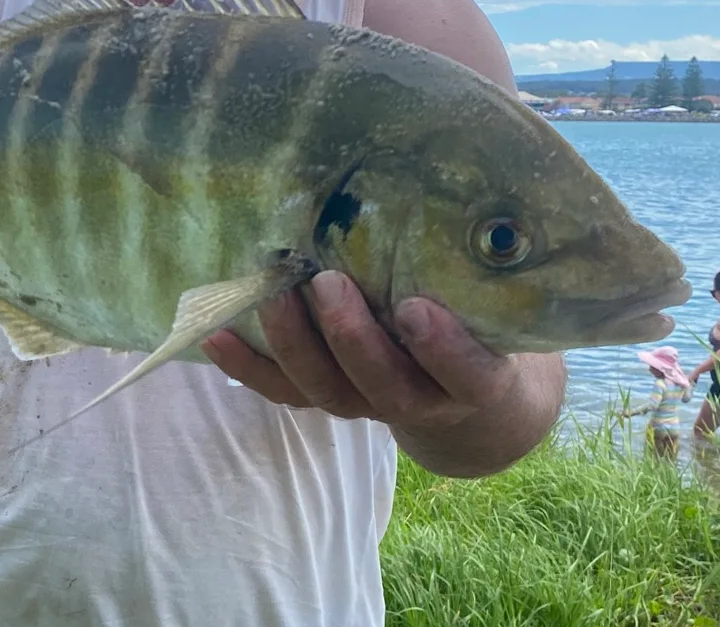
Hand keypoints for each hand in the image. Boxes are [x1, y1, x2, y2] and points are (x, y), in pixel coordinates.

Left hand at [201, 271, 518, 431]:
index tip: (414, 307)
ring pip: (327, 390)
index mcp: (476, 379)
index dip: (441, 348)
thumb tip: (503, 128)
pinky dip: (248, 367)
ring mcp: (368, 405)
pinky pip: (284, 392)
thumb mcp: (496, 287)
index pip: (467, 371)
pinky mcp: (326, 400)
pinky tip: (215, 337)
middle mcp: (423, 400)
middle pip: (384, 385)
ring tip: (274, 292)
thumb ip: (486, 250)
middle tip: (329, 282)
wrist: (460, 380)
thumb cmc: (480, 309)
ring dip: (295, 344)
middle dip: (351, 337)